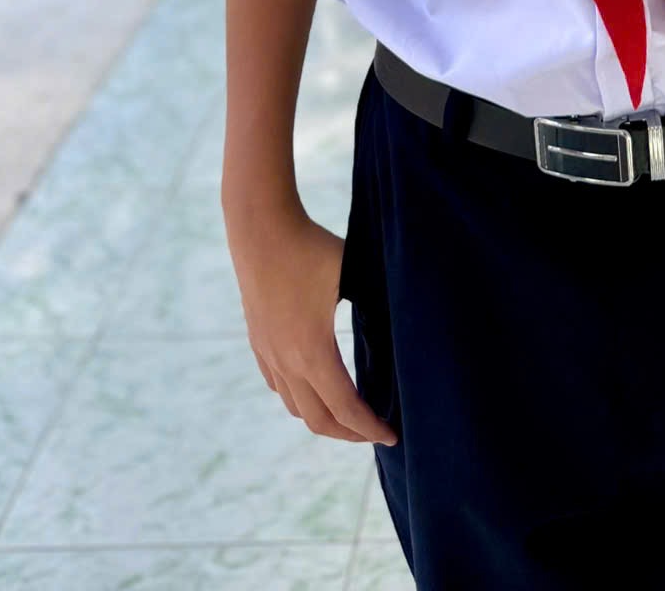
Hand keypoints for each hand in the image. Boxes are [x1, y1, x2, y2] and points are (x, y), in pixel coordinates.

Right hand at [225, 198, 397, 446]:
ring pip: (295, 407)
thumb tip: (407, 321)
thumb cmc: (312, 247)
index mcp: (313, 352)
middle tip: (375, 433)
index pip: (346, 409)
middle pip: (319, 421)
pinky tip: (315, 388)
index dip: (371, 429)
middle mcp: (286, 362)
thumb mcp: (354, 274)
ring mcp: (268, 353)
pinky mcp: (257, 342)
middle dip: (350, 434)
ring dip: (324, 418)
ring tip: (349, 415)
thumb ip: (376, 304)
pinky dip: (300, 398)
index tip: (392, 436)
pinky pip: (278, 386)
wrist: (261, 228)